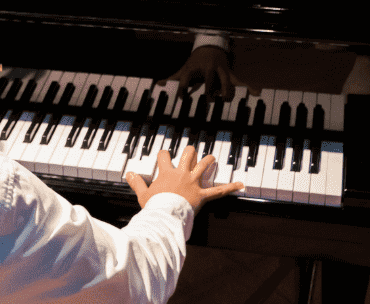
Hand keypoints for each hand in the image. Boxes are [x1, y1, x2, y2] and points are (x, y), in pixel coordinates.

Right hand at [124, 145, 242, 211]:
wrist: (165, 216)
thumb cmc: (154, 206)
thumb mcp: (142, 194)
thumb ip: (136, 182)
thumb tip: (128, 173)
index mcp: (166, 173)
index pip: (164, 156)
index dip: (164, 154)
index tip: (164, 156)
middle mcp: (181, 174)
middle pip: (187, 154)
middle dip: (189, 152)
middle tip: (190, 152)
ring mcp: (193, 182)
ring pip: (204, 165)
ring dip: (208, 160)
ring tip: (212, 158)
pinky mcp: (202, 194)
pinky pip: (219, 190)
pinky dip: (230, 187)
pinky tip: (240, 184)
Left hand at [160, 45, 258, 100]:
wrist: (209, 46)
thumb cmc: (195, 61)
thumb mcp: (184, 68)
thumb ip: (173, 78)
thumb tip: (158, 84)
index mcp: (194, 68)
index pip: (187, 77)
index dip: (184, 87)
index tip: (182, 98)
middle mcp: (208, 68)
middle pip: (209, 79)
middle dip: (210, 90)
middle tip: (210, 101)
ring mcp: (220, 70)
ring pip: (226, 80)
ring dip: (227, 91)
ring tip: (225, 100)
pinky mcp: (229, 72)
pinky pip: (239, 79)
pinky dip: (249, 85)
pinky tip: (256, 92)